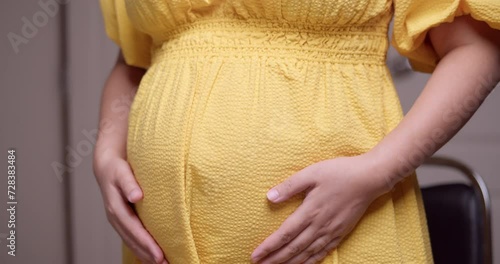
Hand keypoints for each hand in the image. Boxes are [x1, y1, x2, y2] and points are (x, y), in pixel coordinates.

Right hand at [93, 149, 168, 263]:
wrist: (107, 167)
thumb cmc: (117, 168)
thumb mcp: (122, 171)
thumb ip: (129, 183)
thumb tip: (137, 196)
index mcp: (115, 208)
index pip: (133, 229)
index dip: (146, 243)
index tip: (159, 255)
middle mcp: (115, 218)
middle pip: (132, 241)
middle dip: (148, 254)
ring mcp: (118, 221)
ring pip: (131, 243)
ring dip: (145, 255)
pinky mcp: (123, 221)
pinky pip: (132, 239)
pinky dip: (141, 250)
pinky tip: (152, 257)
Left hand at [250, 153, 389, 263]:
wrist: (369, 178)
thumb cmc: (340, 172)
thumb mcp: (312, 173)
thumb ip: (290, 186)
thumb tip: (269, 197)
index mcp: (310, 211)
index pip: (285, 234)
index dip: (269, 247)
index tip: (255, 255)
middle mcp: (320, 225)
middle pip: (294, 248)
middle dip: (275, 259)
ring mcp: (332, 231)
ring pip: (308, 253)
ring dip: (291, 263)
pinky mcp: (341, 232)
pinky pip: (323, 252)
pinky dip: (311, 261)